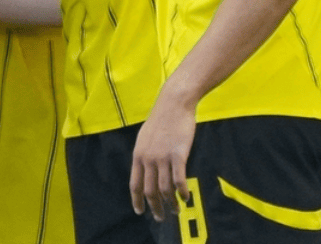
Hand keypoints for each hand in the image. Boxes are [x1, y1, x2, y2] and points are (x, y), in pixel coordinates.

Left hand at [130, 86, 195, 221]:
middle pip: (150, 191)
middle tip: (161, 218)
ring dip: (171, 203)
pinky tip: (186, 197)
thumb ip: (144, 154)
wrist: (173, 104)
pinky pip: (179, 180)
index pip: (135, 184)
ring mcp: (162, 157)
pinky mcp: (178, 155)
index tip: (140, 212)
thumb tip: (145, 170)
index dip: (137, 200)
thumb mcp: (145, 137)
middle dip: (155, 207)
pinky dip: (182, 192)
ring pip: (165, 189)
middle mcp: (148, 159)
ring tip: (176, 210)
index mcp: (138, 155)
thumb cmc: (161, 119)